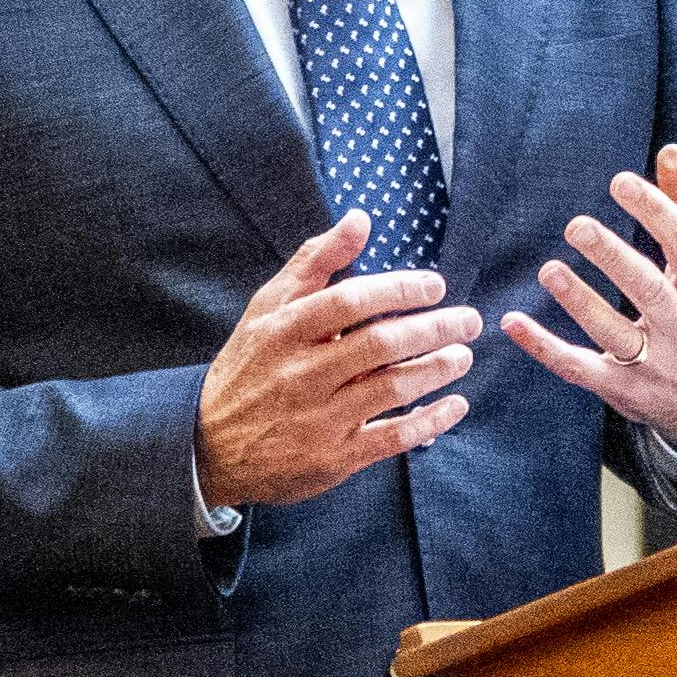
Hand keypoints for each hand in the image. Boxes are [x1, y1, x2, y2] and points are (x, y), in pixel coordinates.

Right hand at [196, 213, 477, 508]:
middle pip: (378, 345)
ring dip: (437, 370)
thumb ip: (315, 262)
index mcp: (284, 331)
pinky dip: (431, 421)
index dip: (398, 290)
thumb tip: (361, 219)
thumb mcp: (267, 309)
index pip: (348, 301)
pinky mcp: (333, 457)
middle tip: (469, 320)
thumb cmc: (251, 366)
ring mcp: (318, 418)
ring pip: (390, 389)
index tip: (435, 285)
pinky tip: (456, 405)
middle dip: (433, 329)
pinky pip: (392, 437)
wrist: (207, 445)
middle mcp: (300, 373)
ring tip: (463, 356)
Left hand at [498, 145, 676, 458]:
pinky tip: (513, 323)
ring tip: (549, 270)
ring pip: (615, 333)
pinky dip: (544, 348)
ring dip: (580, 302)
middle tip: (576, 226)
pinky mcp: (624, 390)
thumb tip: (672, 150)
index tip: (620, 182)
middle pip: (651, 290)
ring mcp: (656, 364)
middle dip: (614, 257)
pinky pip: (580, 368)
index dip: (656, 212)